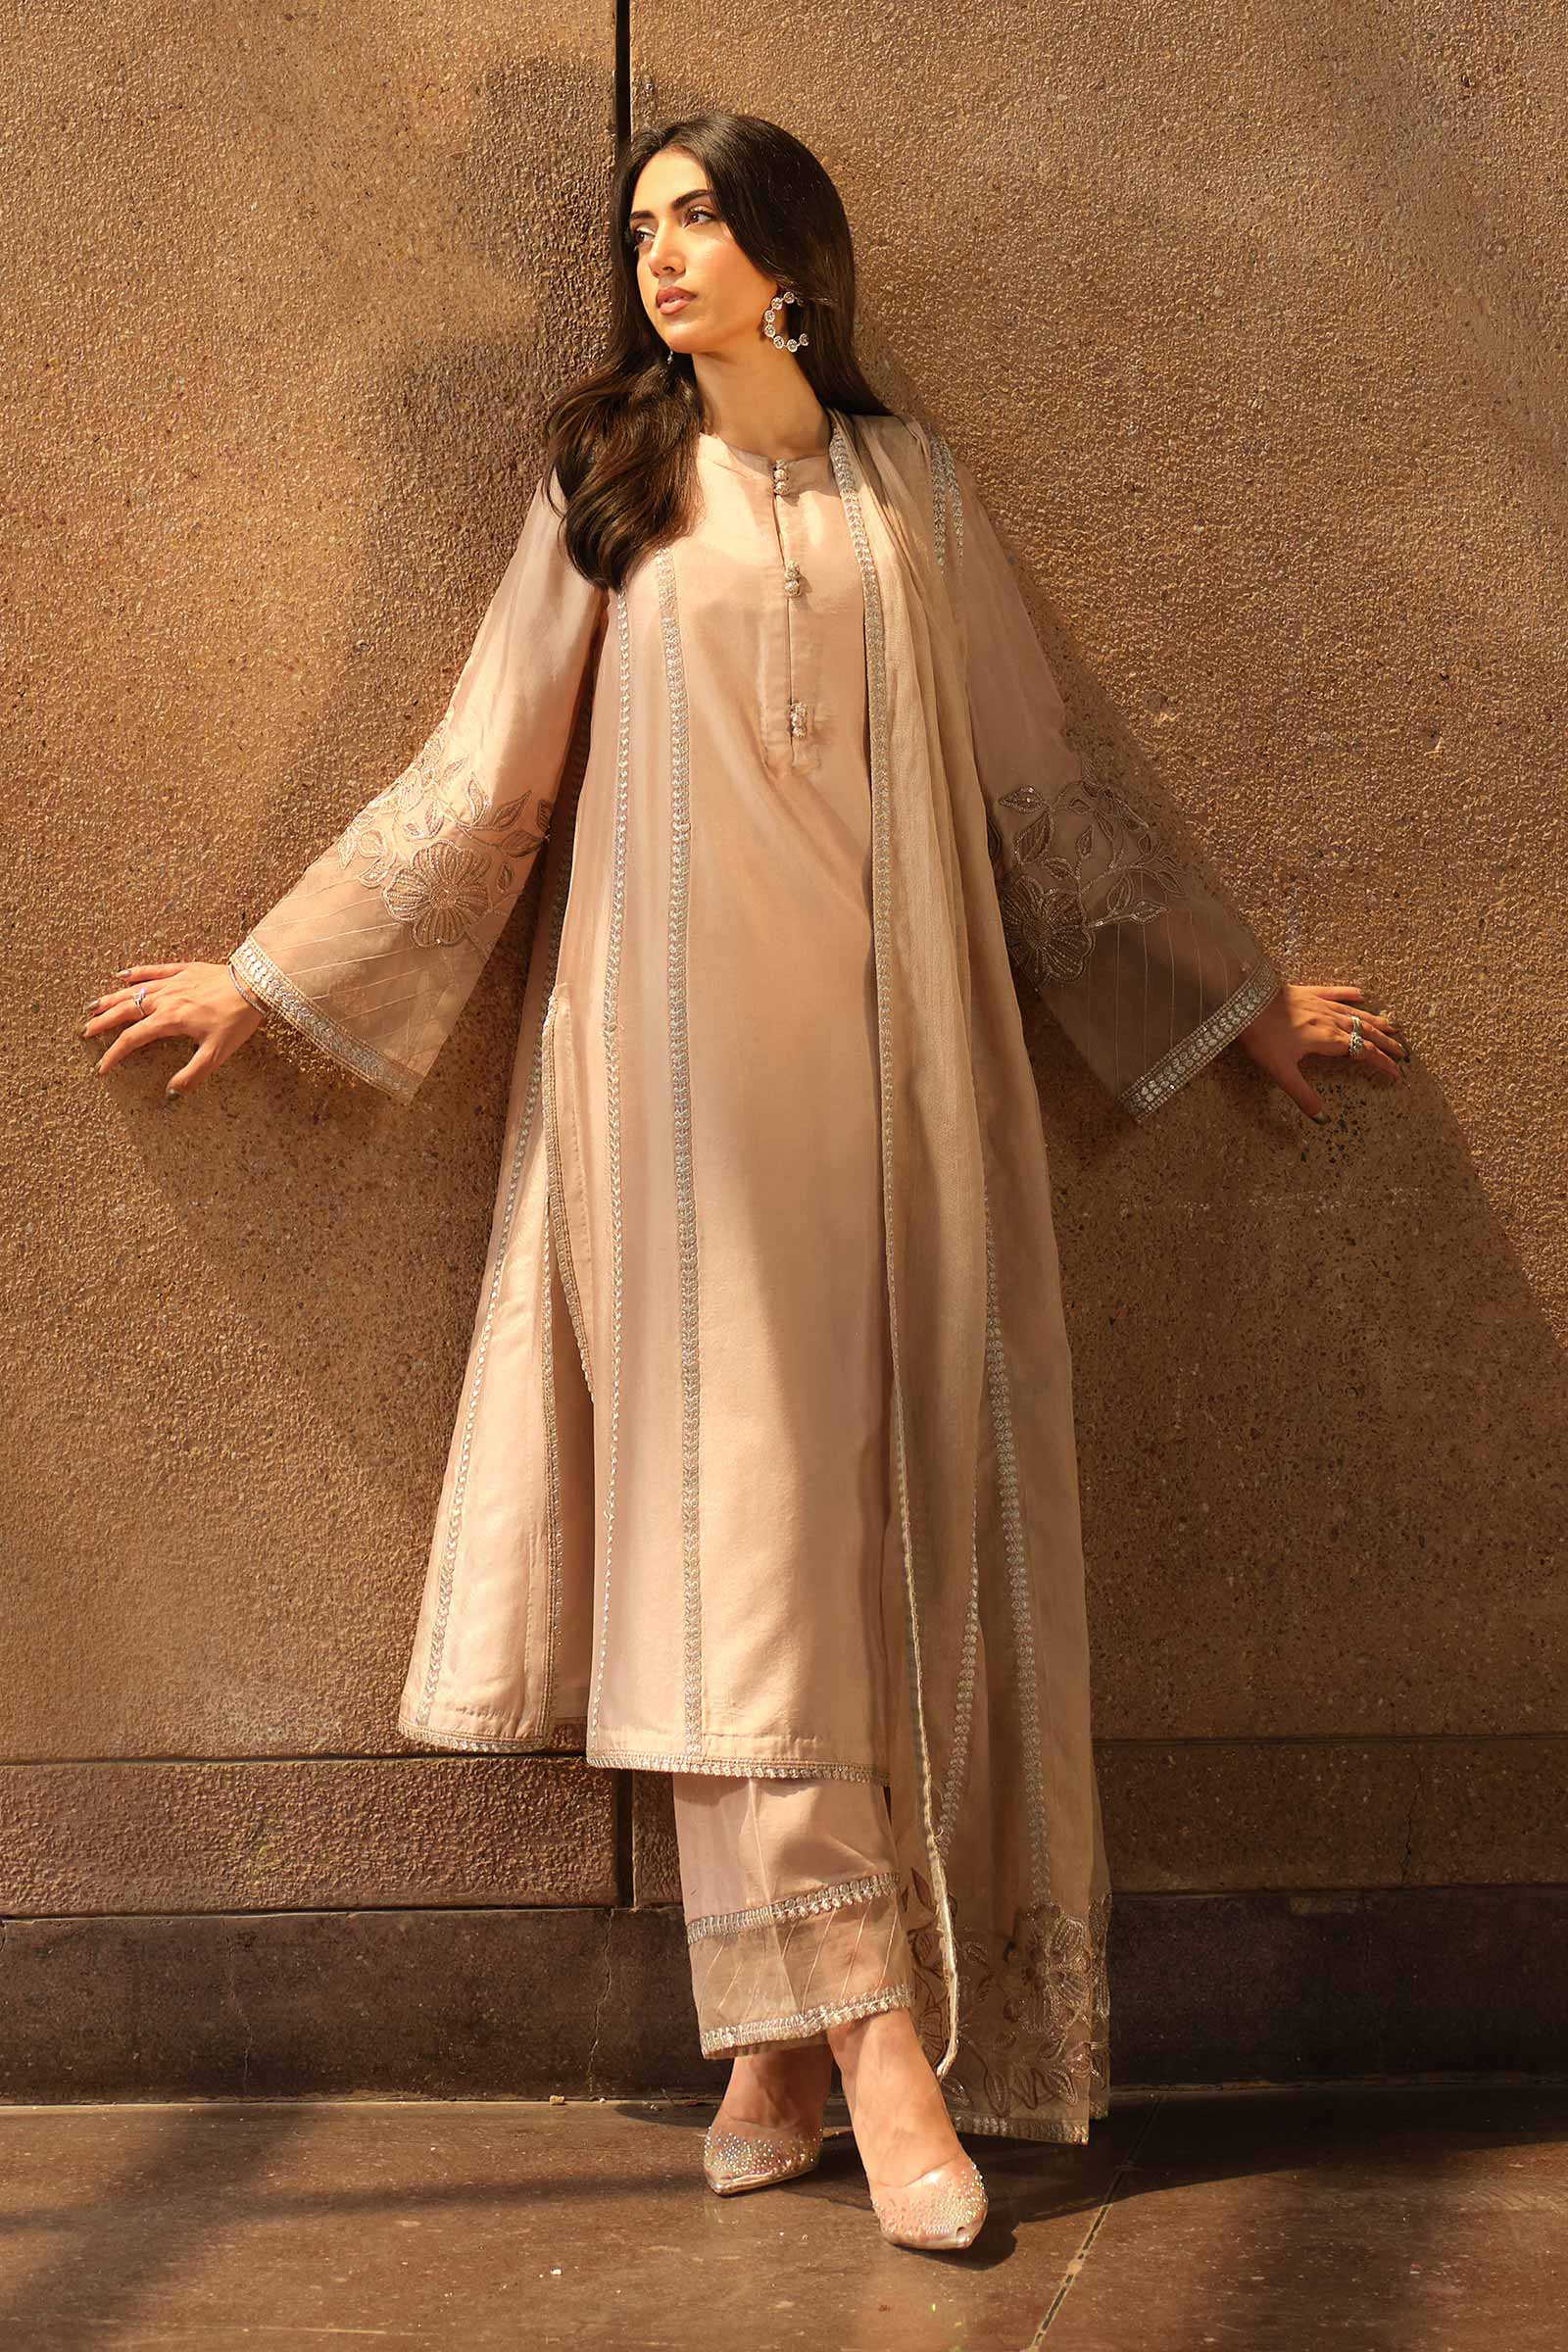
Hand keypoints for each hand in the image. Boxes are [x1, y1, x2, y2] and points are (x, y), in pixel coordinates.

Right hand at [82, 960, 263, 1098]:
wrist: (254, 986)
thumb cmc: (236, 1020)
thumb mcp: (216, 1054)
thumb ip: (191, 1075)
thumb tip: (171, 1093)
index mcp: (169, 1021)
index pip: (132, 1039)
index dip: (114, 1054)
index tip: (102, 1067)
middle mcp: (165, 1000)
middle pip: (125, 1011)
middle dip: (102, 1022)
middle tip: (85, 1031)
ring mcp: (172, 983)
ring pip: (133, 990)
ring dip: (111, 999)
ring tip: (92, 1006)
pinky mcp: (183, 970)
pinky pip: (153, 970)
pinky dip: (136, 973)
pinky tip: (122, 975)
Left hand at [1236, 981, 1405, 1121]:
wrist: (1245, 1003)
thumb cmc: (1262, 1037)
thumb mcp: (1282, 1072)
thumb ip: (1303, 1095)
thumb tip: (1320, 1118)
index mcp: (1328, 1040)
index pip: (1364, 1053)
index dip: (1382, 1063)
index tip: (1397, 1072)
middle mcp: (1330, 1020)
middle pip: (1366, 1032)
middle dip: (1386, 1043)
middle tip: (1403, 1051)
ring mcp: (1320, 1004)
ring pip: (1355, 1013)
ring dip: (1375, 1020)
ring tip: (1393, 1025)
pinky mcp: (1308, 992)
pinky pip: (1334, 992)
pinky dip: (1349, 994)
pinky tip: (1361, 993)